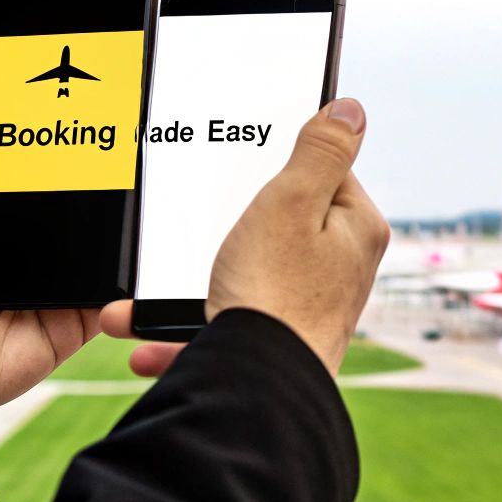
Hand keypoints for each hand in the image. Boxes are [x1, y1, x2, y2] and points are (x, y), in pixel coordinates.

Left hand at [0, 121, 100, 449]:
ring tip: (131, 193)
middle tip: (113, 151)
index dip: (44, 163)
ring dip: (111, 231)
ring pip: (94, 255)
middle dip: (90, 190)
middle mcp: (26, 262)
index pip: (27, 191)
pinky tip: (129, 254)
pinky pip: (106, 299)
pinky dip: (120, 283)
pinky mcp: (71, 326)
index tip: (66, 126)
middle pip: (69, 219)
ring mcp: (52, 294)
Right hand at [101, 98, 387, 376]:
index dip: (277, 172)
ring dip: (189, 286)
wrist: (257, 390)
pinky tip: (150, 340)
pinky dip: (185, 330)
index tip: (245, 178)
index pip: (323, 175)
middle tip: (196, 238)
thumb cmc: (275, 294)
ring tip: (144, 302)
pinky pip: (223, 324)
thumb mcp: (292, 202)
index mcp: (356, 230)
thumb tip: (351, 111)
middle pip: (277, 224)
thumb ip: (320, 152)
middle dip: (222, 232)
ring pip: (240, 278)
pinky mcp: (278, 342)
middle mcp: (341, 270)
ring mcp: (309, 307)